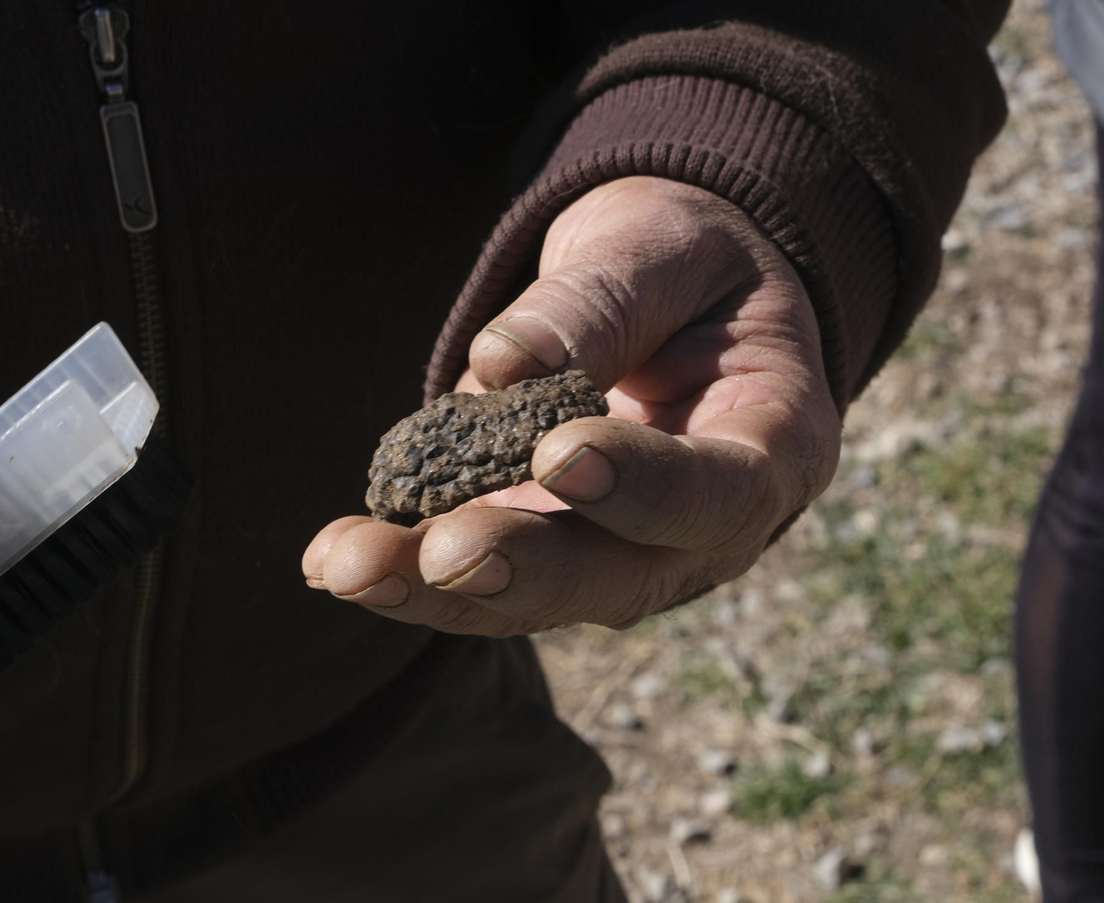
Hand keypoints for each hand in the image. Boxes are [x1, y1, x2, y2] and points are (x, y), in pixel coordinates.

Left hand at [304, 177, 839, 635]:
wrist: (670, 300)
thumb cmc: (686, 268)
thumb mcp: (664, 248)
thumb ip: (603, 300)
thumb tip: (502, 362)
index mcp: (769, 446)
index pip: (718, 492)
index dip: (644, 487)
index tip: (562, 455)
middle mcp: (698, 530)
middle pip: (616, 578)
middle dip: (522, 568)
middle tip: (442, 552)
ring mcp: (615, 556)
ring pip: (529, 598)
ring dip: (433, 588)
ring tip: (347, 564)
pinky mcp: (540, 551)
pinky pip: (474, 577)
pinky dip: (404, 571)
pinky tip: (334, 558)